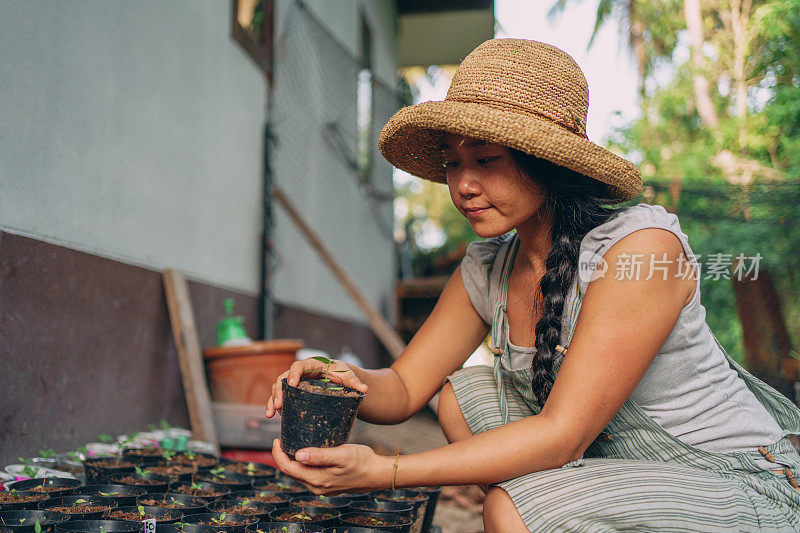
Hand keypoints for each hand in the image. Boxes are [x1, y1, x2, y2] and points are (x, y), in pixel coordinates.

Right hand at [265, 358, 367, 417]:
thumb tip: (364, 389)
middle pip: (284, 378)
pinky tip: (273, 416)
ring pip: (279, 387)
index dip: (293, 374)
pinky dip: (276, 405)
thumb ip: (356, 383)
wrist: (340, 379)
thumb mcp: (349, 377)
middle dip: (278, 391)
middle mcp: (300, 372)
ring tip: (270, 414)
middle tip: (278, 405)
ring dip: (273, 399)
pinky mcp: (293, 392)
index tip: (291, 384)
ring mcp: (295, 382)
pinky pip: (281, 396)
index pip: (299, 366)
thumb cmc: (343, 374)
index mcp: (312, 365)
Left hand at [271, 439, 391, 494]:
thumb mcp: (341, 455)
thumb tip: (297, 455)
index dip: (278, 454)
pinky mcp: (327, 484)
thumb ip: (319, 456)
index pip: (287, 468)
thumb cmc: (361, 461)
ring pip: (299, 473)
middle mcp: (316, 487)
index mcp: (316, 480)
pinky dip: (302, 463)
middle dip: (282, 456)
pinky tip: (306, 452)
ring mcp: (321, 487)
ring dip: (292, 460)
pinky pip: (308, 474)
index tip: (276, 439)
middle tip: (282, 438)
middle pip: (290, 472)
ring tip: (292, 443)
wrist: (377, 473)